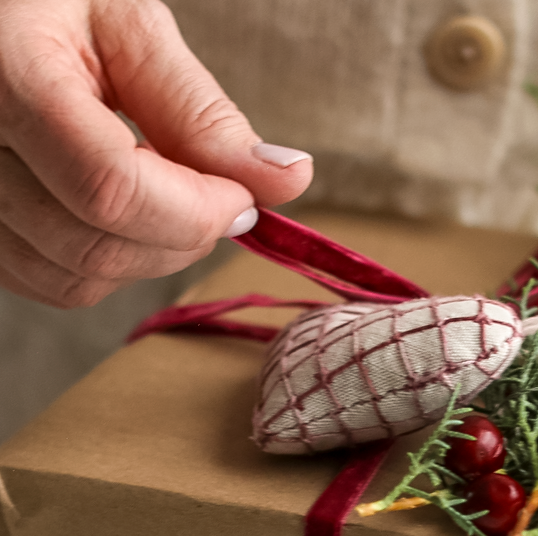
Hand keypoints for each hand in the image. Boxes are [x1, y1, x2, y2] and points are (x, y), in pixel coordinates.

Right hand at [0, 0, 312, 307]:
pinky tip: (123, 211)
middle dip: (183, 236)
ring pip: (79, 279)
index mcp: (2, 78)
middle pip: (97, 246)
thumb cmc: (48, 5)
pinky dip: (112, 265)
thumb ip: (202, 112)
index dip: (197, 210)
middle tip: (218, 195)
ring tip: (163, 189)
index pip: (111, 188)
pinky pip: (56, 284)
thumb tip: (288, 180)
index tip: (245, 198)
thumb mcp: (126, 28)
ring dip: (151, 253)